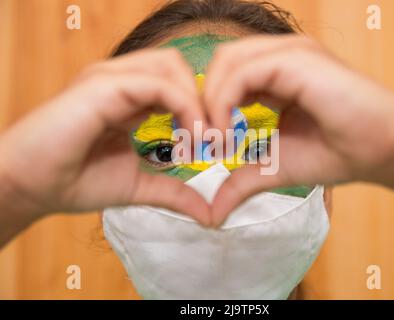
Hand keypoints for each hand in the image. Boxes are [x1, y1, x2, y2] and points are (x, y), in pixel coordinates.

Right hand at [0, 48, 210, 232]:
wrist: (31, 186)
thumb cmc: (76, 181)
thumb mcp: (139, 186)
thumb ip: (175, 192)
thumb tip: (210, 215)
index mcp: (128, 98)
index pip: (176, 83)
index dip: (201, 108)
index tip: (213, 144)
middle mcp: (120, 81)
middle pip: (177, 66)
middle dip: (202, 98)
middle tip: (211, 137)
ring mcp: (110, 79)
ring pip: (172, 66)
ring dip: (196, 100)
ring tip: (200, 137)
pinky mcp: (103, 86)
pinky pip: (158, 85)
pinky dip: (184, 107)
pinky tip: (189, 136)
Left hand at [204, 35, 393, 225]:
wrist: (383, 150)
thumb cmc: (337, 153)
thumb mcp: (274, 167)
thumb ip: (240, 182)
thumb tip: (212, 216)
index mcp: (276, 74)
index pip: (226, 76)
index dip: (208, 107)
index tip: (207, 145)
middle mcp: (281, 57)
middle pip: (222, 63)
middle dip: (203, 101)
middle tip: (206, 141)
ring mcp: (290, 54)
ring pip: (227, 62)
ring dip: (211, 101)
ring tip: (218, 140)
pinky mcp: (296, 61)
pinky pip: (243, 72)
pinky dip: (224, 101)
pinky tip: (229, 133)